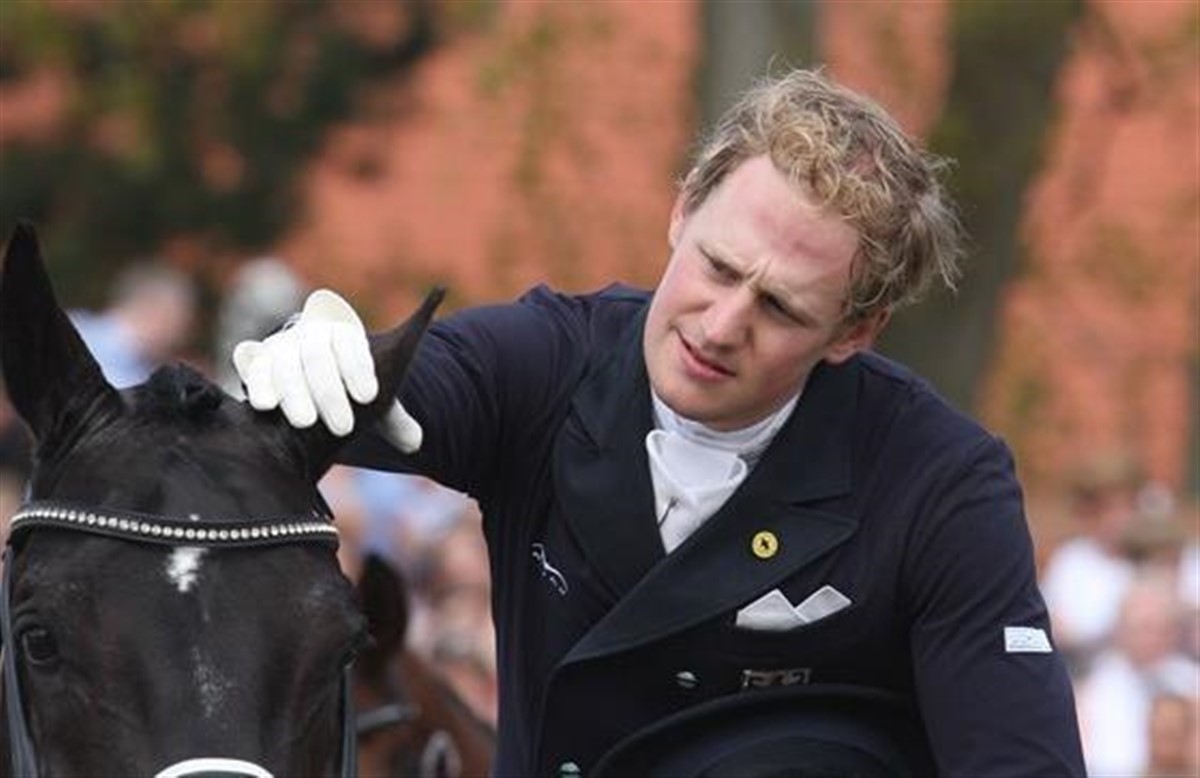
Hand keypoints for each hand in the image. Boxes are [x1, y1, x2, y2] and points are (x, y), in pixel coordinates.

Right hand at [232, 289, 422, 452]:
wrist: (311, 385)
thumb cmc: (347, 392)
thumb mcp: (371, 401)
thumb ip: (394, 419)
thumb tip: (414, 443)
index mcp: (344, 334)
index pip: (351, 342)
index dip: (359, 367)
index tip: (369, 396)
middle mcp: (310, 333)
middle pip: (318, 355)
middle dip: (330, 391)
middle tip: (343, 428)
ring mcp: (281, 345)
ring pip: (285, 362)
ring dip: (294, 392)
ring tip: (305, 423)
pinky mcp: (257, 362)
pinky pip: (255, 368)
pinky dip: (259, 383)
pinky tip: (265, 406)